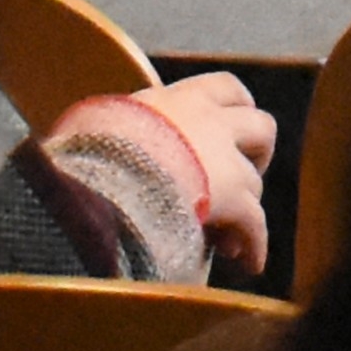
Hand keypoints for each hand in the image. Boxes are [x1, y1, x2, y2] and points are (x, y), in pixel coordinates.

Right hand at [66, 74, 280, 278]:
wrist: (100, 180)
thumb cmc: (87, 154)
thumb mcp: (99, 124)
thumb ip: (116, 125)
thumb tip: (98, 131)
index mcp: (179, 100)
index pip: (226, 88)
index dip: (237, 108)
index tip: (232, 127)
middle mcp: (210, 123)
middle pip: (262, 127)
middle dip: (256, 154)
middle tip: (236, 178)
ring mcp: (224, 160)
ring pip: (255, 182)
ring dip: (247, 207)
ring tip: (227, 237)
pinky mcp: (231, 199)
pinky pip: (255, 224)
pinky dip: (255, 244)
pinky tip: (250, 263)